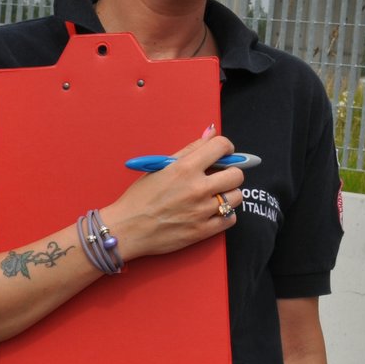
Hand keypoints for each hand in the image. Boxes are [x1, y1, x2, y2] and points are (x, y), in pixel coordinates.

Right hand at [101, 133, 244, 259]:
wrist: (127, 229)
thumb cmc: (140, 197)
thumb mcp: (160, 167)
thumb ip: (190, 149)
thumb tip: (211, 132)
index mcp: (185, 168)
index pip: (221, 147)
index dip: (226, 148)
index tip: (223, 154)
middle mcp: (197, 188)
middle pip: (237, 174)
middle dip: (230, 172)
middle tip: (219, 177)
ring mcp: (201, 211)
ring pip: (237, 197)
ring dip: (229, 194)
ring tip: (214, 196)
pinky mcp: (202, 231)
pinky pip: (231, 219)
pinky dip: (225, 215)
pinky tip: (212, 212)